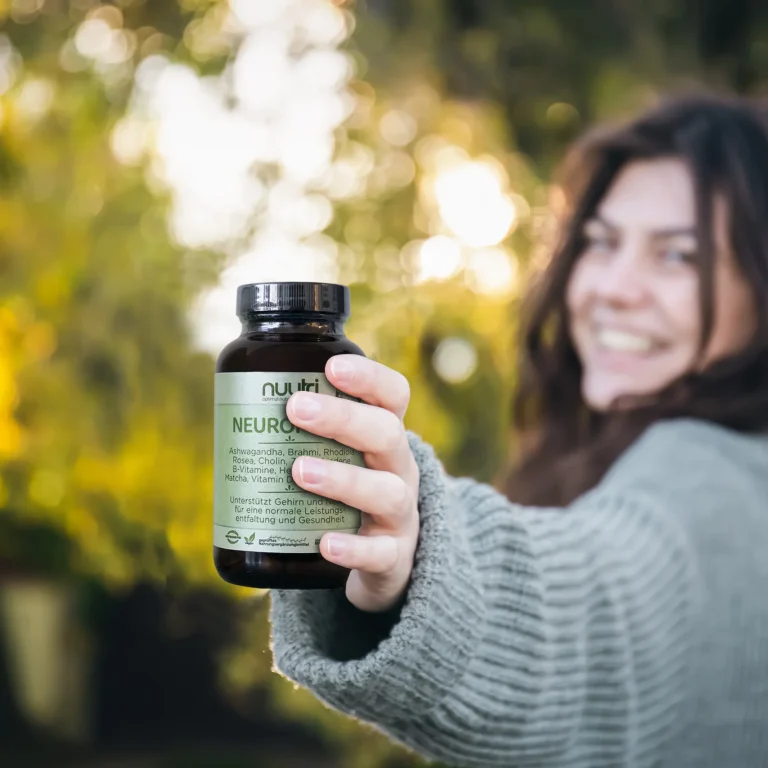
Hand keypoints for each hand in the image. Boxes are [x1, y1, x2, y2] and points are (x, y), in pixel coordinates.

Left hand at [286, 355, 418, 612]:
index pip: (392, 395)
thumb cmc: (348, 496)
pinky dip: (352, 548)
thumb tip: (229, 409)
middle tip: (295, 407)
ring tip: (300, 470)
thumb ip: (305, 435)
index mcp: (384, 437)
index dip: (369, 377)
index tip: (331, 366)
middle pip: (387, 434)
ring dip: (343, 478)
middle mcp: (399, 469)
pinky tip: (325, 543)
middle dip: (342, 418)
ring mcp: (399, 515)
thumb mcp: (341, 458)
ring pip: (386, 492)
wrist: (385, 561)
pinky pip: (379, 553)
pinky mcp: (392, 557)